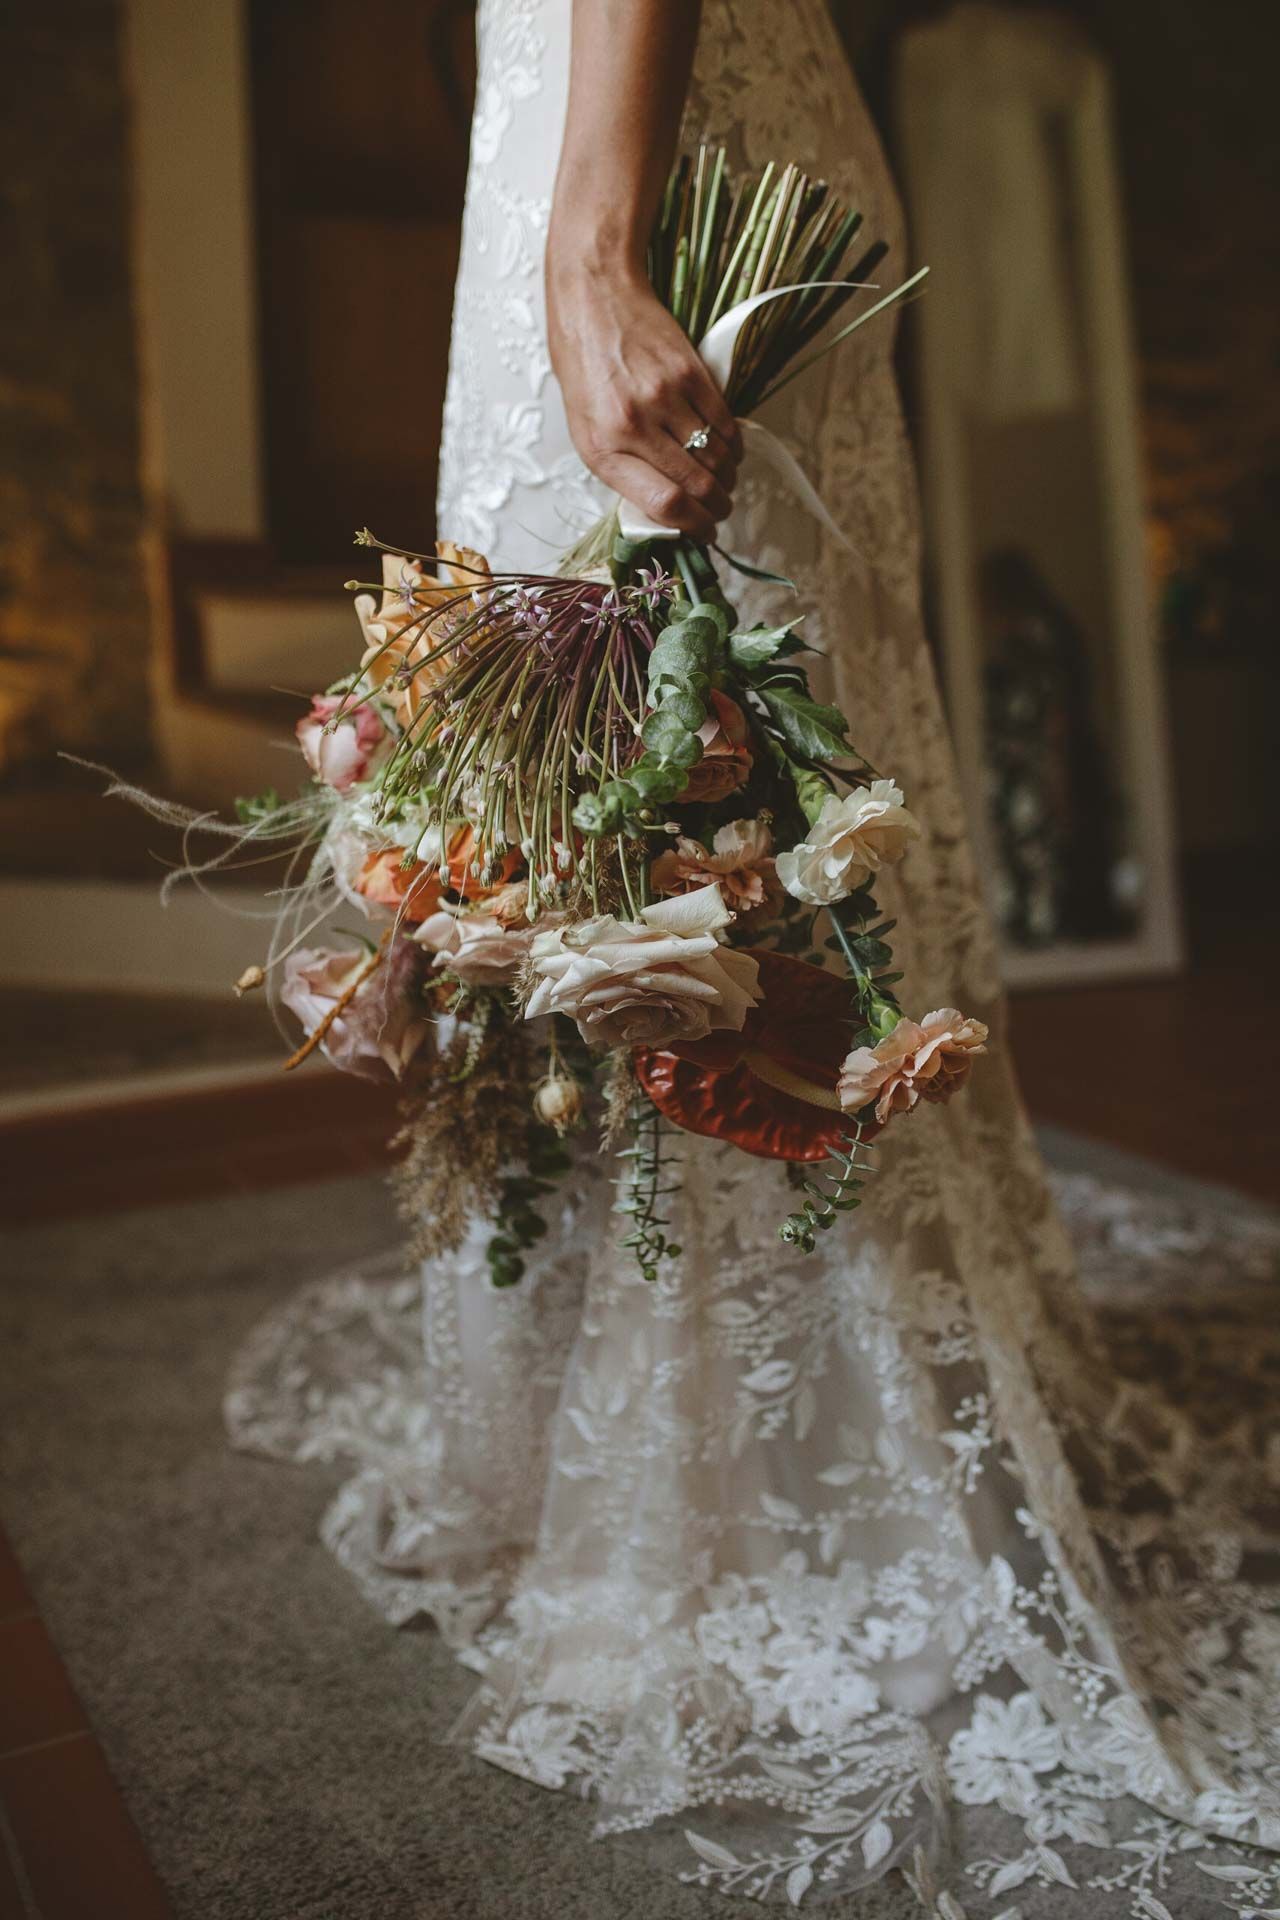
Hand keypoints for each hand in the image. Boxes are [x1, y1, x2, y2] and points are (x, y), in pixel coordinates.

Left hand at [547, 261, 741, 543]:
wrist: (594, 299)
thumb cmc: (584, 367)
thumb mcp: (585, 428)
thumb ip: (621, 466)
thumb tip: (666, 506)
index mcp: (603, 449)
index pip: (663, 505)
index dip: (693, 526)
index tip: (704, 532)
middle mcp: (633, 426)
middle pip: (696, 486)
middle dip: (716, 508)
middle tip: (721, 511)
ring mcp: (664, 398)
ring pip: (716, 457)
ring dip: (728, 478)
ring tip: (725, 482)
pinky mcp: (689, 373)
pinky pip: (725, 423)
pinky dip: (734, 445)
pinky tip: (730, 451)